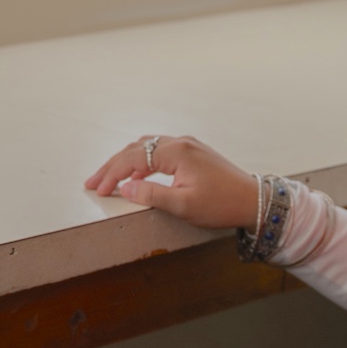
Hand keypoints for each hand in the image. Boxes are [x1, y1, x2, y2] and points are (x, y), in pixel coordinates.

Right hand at [83, 135, 258, 230]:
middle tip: (93, 182)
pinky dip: (142, 161)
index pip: (132, 158)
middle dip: (112, 166)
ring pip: (147, 148)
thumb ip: (151, 195)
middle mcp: (181, 142)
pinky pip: (159, 151)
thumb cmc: (221, 204)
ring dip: (126, 162)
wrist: (252, 200)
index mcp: (176, 152)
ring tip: (109, 179)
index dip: (112, 174)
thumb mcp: (183, 205)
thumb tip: (125, 187)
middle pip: (136, 149)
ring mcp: (188, 145)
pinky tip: (136, 175)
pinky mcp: (193, 153)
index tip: (98, 190)